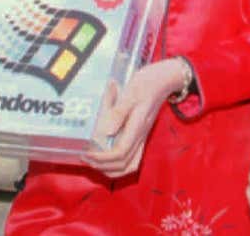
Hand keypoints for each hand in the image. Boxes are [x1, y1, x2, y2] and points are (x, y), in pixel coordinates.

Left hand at [80, 59, 185, 177]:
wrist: (164, 79)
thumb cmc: (147, 84)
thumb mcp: (130, 93)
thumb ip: (118, 112)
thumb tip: (106, 132)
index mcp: (137, 127)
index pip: (119, 153)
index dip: (101, 158)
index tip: (86, 153)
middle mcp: (140, 136)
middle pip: (122, 164)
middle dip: (102, 166)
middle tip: (86, 158)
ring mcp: (142, 137)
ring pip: (129, 166)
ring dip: (110, 169)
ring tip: (94, 162)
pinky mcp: (140, 135)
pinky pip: (132, 159)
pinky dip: (119, 165)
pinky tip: (108, 159)